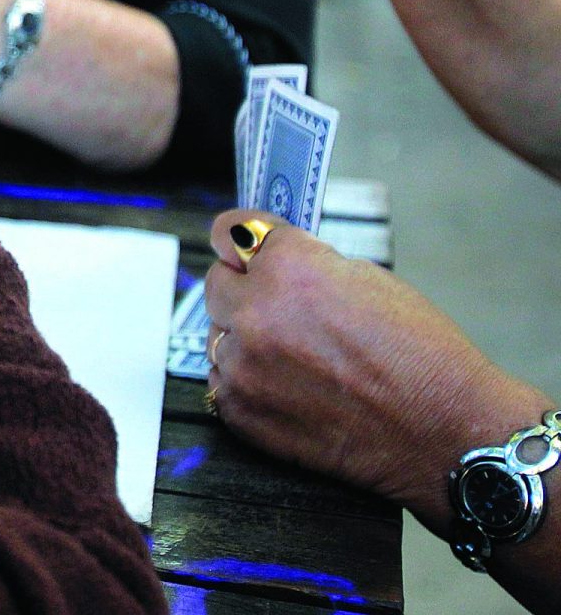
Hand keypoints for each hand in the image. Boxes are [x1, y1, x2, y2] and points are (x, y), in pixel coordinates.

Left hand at [203, 209, 509, 523]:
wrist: (444, 433)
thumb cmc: (421, 356)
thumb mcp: (368, 280)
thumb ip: (306, 266)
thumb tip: (270, 262)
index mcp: (288, 268)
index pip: (232, 231)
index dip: (241, 238)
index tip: (239, 244)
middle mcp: (256, 312)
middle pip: (218, 282)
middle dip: (245, 288)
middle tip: (279, 306)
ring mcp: (242, 365)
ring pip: (219, 334)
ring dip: (246, 338)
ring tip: (298, 357)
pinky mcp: (239, 410)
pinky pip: (224, 379)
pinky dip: (248, 379)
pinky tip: (291, 387)